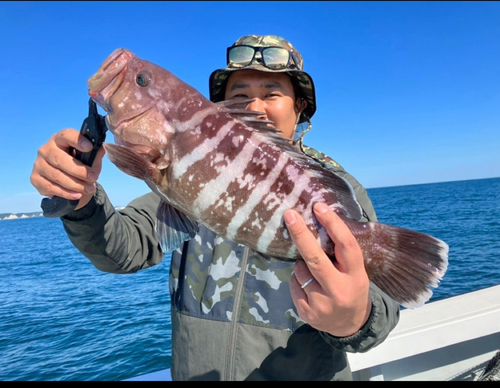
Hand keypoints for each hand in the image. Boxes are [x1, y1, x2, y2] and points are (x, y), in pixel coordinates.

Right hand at [30, 128, 104, 209]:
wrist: (70, 183)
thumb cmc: (80, 166)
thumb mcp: (90, 160)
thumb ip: (95, 155)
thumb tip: (102, 149)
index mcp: (60, 139)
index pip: (66, 135)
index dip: (77, 140)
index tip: (89, 147)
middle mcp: (46, 149)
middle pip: (60, 159)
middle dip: (79, 170)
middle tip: (93, 177)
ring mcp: (38, 164)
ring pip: (56, 175)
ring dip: (75, 184)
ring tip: (89, 188)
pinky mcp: (35, 179)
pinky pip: (51, 187)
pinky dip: (66, 192)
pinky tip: (77, 194)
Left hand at [284, 202, 371, 336]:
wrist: (349, 325)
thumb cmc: (351, 287)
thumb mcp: (355, 272)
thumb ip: (340, 254)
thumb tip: (317, 222)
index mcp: (356, 276)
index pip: (345, 246)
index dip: (332, 224)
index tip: (318, 207)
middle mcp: (339, 290)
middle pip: (314, 258)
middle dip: (300, 234)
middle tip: (289, 215)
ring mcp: (322, 304)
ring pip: (300, 270)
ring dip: (301, 264)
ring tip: (314, 272)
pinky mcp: (307, 312)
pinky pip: (294, 284)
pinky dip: (298, 280)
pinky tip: (310, 287)